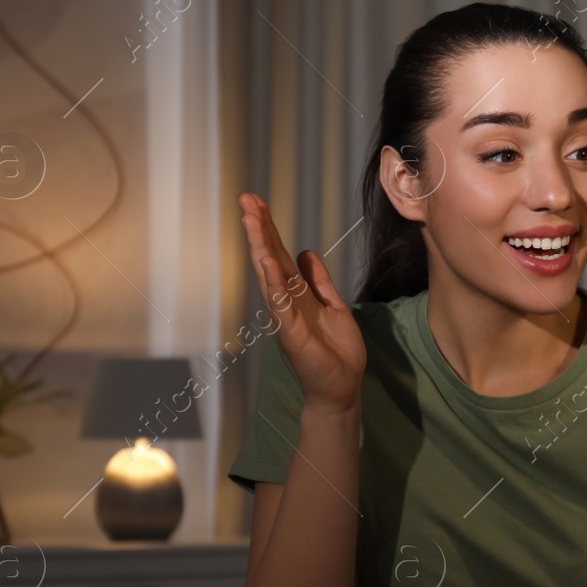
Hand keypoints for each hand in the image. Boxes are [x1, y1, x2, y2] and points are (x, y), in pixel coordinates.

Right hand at [237, 192, 365, 413]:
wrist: (341, 387)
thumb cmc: (336, 352)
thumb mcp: (332, 306)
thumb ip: (318, 281)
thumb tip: (305, 253)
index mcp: (296, 295)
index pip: (279, 255)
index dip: (269, 229)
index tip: (257, 203)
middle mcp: (286, 302)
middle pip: (270, 258)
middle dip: (259, 228)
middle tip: (246, 198)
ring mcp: (285, 316)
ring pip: (269, 275)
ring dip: (260, 246)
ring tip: (250, 218)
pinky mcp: (290, 333)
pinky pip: (280, 303)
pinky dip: (273, 281)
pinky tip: (267, 260)